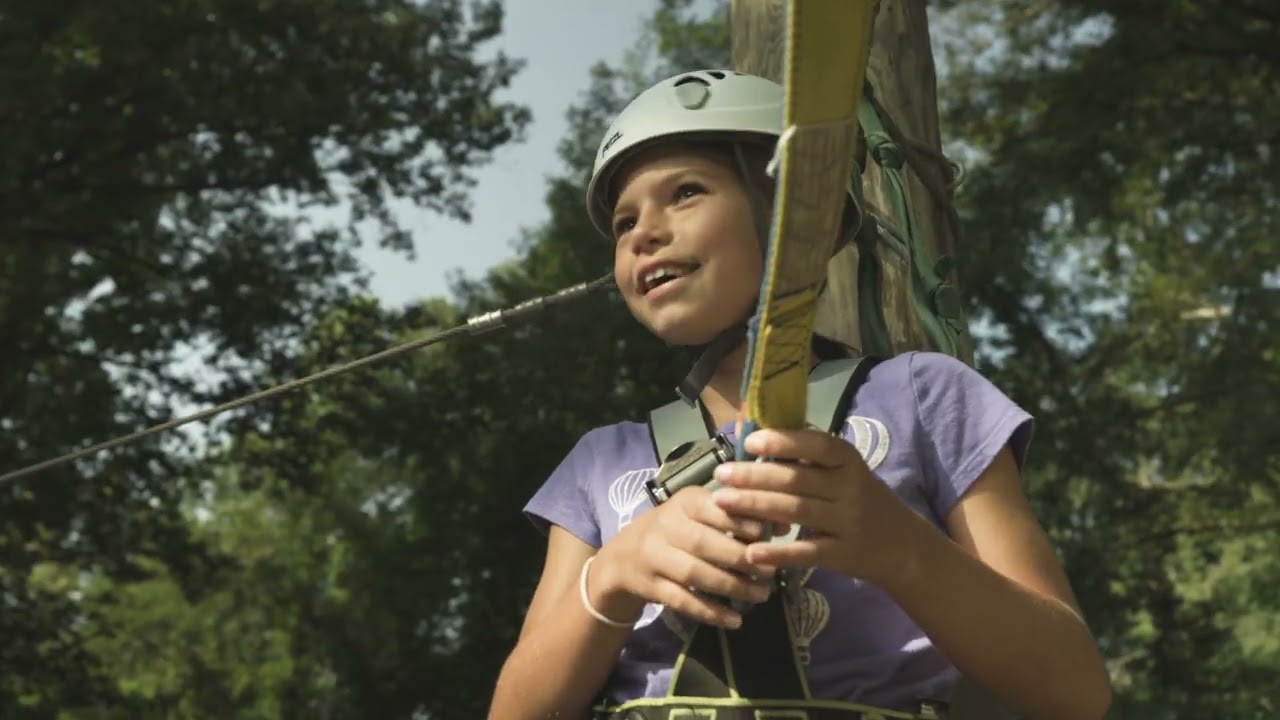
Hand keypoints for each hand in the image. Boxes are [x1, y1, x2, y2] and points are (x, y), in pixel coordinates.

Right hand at [591, 485, 778, 629]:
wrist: (622, 558)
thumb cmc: (676, 530)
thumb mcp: (699, 514)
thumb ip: (738, 517)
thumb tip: (783, 524)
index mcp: (683, 502)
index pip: (710, 507)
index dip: (737, 521)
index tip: (764, 534)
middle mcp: (665, 526)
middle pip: (703, 543)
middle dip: (740, 559)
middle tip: (770, 572)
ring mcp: (654, 557)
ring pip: (694, 574)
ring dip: (731, 586)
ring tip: (761, 595)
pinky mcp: (650, 586)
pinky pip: (682, 601)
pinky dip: (710, 612)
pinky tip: (735, 620)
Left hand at [708, 427, 915, 585]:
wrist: (903, 546)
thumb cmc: (860, 499)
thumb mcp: (845, 471)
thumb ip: (809, 455)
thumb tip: (759, 431)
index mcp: (849, 461)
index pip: (817, 444)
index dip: (782, 442)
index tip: (749, 442)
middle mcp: (850, 488)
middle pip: (797, 479)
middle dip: (755, 476)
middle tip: (721, 474)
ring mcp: (848, 522)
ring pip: (796, 511)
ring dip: (756, 506)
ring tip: (722, 502)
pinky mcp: (844, 554)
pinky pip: (807, 552)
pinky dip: (778, 553)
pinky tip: (752, 552)